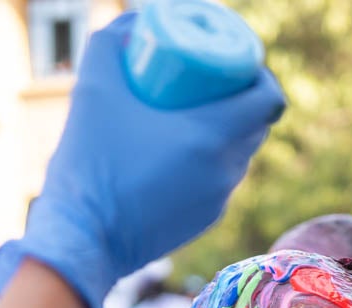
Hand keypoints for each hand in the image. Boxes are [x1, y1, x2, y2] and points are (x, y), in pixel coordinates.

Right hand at [0, 13, 285, 307]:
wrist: (83, 239)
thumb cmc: (89, 163)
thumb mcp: (93, 89)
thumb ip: (110, 44)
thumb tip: (133, 23)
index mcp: (213, 136)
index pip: (268, 99)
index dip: (258, 76)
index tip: (233, 66)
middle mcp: (226, 171)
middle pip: (256, 125)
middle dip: (239, 100)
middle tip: (206, 85)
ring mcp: (218, 201)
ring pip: (238, 155)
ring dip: (224, 133)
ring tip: (188, 119)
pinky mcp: (204, 223)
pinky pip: (218, 182)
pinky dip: (207, 163)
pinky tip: (176, 157)